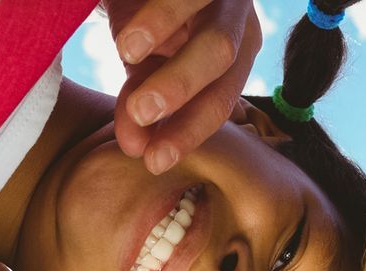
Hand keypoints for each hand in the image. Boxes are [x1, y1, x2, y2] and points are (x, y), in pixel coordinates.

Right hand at [104, 0, 261, 174]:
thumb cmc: (146, 22)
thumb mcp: (146, 66)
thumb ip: (140, 102)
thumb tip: (133, 148)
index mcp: (234, 56)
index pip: (218, 100)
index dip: (187, 133)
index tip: (152, 161)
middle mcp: (238, 21)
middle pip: (222, 59)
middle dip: (181, 88)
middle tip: (140, 111)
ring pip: (213, 30)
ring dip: (172, 46)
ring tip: (127, 57)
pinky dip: (159, 14)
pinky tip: (128, 37)